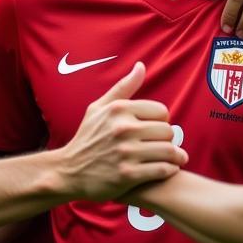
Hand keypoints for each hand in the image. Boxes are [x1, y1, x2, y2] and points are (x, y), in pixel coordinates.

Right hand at [60, 62, 185, 199]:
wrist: (68, 172)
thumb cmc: (87, 138)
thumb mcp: (98, 108)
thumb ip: (123, 87)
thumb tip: (141, 66)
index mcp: (119, 110)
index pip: (161, 111)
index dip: (162, 121)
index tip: (156, 130)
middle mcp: (123, 129)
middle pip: (167, 131)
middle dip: (168, 139)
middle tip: (163, 145)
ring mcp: (126, 153)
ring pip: (168, 150)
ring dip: (174, 156)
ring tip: (173, 158)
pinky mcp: (128, 175)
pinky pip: (163, 169)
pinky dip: (170, 169)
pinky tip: (167, 169)